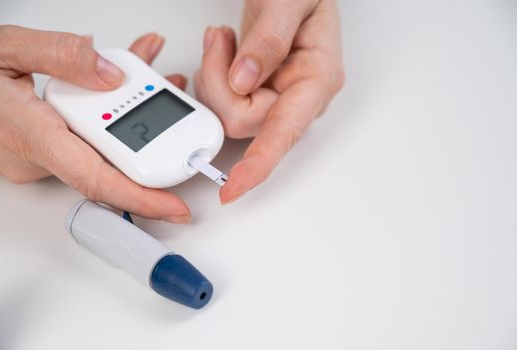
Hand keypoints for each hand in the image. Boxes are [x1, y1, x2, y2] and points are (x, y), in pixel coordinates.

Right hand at [0, 25, 189, 222]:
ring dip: (136, 117)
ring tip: (155, 79)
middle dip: (154, 135)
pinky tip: (123, 85)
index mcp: (32, 135)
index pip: (96, 179)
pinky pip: (91, 140)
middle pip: (113, 161)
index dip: (141, 199)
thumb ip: (61, 55)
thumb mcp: (7, 48)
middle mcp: (41, 157)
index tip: (175, 209)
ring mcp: (44, 158)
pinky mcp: (48, 151)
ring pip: (106, 147)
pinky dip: (113, 116)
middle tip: (176, 99)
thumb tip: (112, 74)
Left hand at [195, 0, 343, 203]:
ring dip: (214, 74)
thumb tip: (244, 81)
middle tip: (220, 41)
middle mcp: (298, 96)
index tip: (234, 187)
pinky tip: (226, 48)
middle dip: (218, 82)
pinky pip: (222, 100)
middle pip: (241, 121)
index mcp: (317, 79)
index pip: (284, 132)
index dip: (258, 164)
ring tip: (225, 38)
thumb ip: (269, 40)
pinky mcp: (258, 92)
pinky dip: (213, 74)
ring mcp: (277, 96)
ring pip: (226, 113)